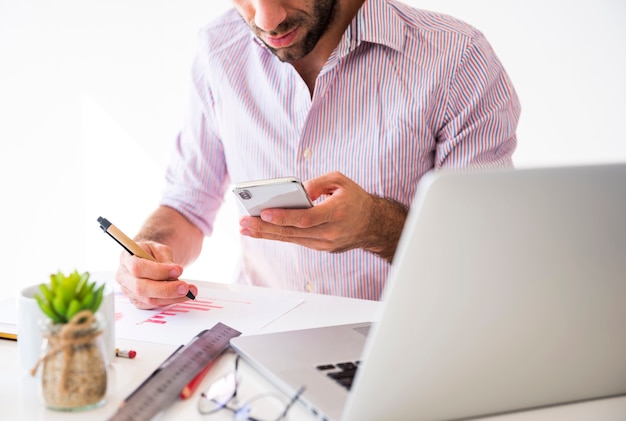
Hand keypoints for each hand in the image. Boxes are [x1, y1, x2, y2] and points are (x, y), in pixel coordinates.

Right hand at [115, 241, 197, 309]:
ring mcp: (129, 291)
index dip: (158, 271)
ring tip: (189, 292)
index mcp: (126, 258)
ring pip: (148, 299)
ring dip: (172, 298)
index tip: (178, 270)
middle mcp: (124, 277)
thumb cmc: (152, 253)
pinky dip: (170, 301)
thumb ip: (166, 259)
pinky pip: (153, 305)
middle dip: (166, 289)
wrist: (147, 259)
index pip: (138, 268)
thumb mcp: (159, 249)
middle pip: (141, 287)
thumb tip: (175, 273)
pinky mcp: (137, 301)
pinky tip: (182, 296)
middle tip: (185, 287)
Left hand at [238, 171, 407, 261]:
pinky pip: (297, 240)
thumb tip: (296, 191)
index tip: (263, 213)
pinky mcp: (322, 247)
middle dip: (265, 228)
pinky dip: (279, 235)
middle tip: (243, 223)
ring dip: (267, 234)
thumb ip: (317, 182)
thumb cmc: (354, 199)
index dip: (283, 217)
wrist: (374, 224)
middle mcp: (330, 232)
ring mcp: (326, 243)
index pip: (305, 218)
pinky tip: (262, 230)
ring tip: (245, 228)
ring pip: (292, 239)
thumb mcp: (339, 181)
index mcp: (336, 213)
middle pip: (293, 232)